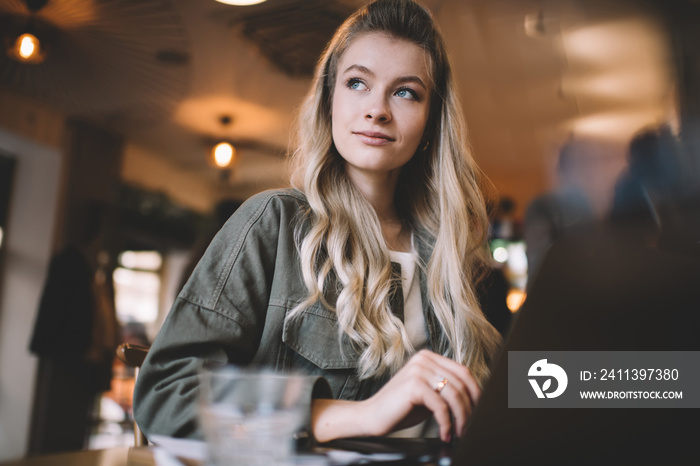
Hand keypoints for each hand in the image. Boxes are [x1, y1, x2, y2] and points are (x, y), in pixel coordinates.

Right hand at [361, 349, 480, 441]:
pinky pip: (441, 406)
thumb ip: (446, 391)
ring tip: (458, 433)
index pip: (463, 371)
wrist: (371, 416)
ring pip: (454, 395)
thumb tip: (474, 401)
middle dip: (469, 408)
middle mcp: (424, 359)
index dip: (475, 392)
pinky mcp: (414, 385)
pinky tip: (444, 434)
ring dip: (460, 418)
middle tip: (469, 427)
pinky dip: (446, 423)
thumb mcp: (428, 395)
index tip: (479, 410)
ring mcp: (418, 370)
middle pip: (461, 383)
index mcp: (428, 357)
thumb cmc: (400, 408)